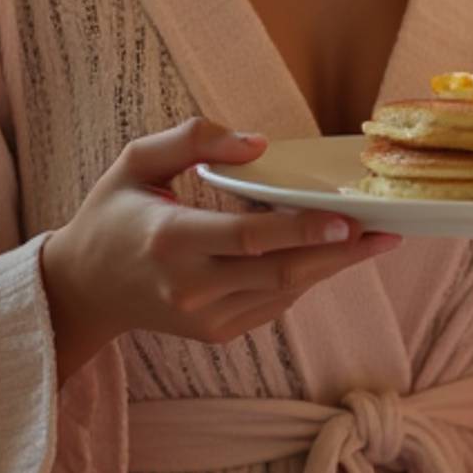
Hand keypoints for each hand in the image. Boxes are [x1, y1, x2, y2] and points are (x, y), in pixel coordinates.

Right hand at [43, 116, 399, 364]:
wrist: (84, 289)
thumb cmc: (114, 214)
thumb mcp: (136, 162)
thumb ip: (193, 139)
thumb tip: (258, 143)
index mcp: (170, 239)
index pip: (249, 239)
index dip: (304, 231)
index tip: (350, 219)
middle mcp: (190, 287)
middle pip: (281, 272)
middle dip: (341, 254)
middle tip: (389, 232)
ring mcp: (205, 317)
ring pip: (285, 292)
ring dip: (331, 266)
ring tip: (374, 240)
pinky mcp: (217, 333)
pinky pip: (274, 303)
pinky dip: (303, 278)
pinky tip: (326, 254)